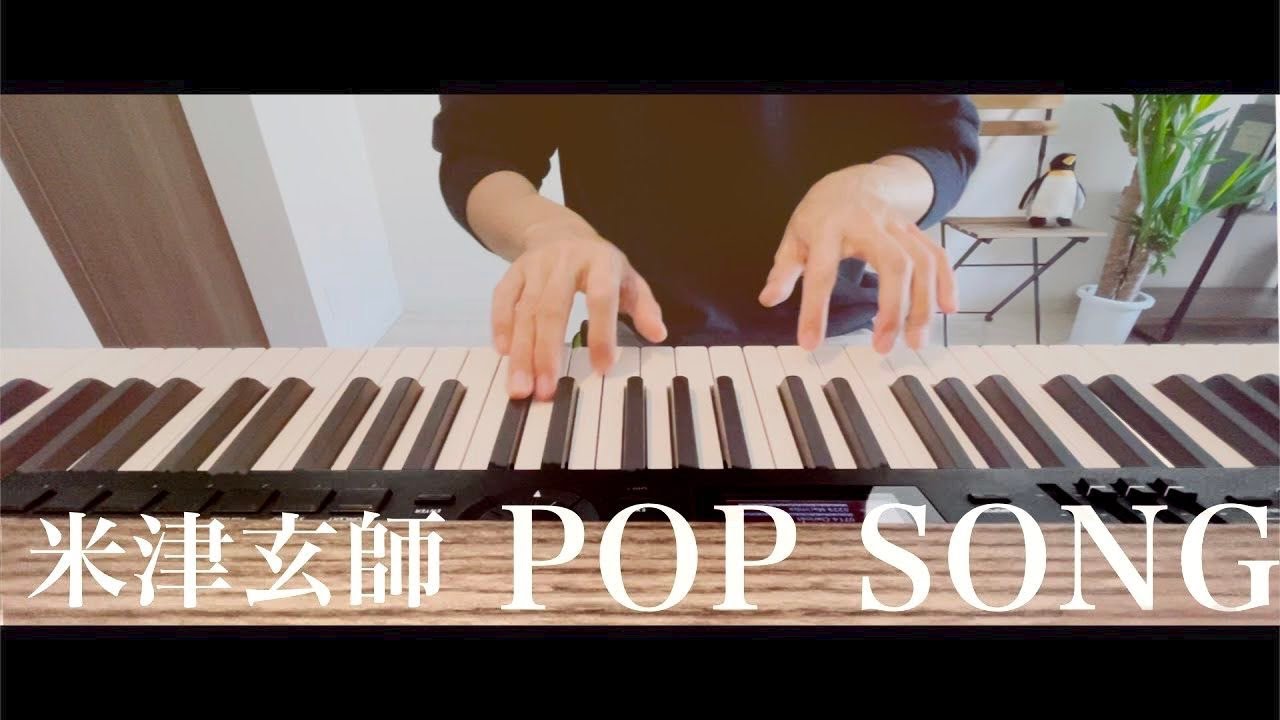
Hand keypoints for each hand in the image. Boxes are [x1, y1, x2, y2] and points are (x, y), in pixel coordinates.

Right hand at [493, 219, 666, 399]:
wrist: (560, 232)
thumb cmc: (600, 265)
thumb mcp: (629, 280)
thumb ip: (645, 307)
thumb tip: (658, 334)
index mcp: (600, 262)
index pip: (601, 297)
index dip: (602, 333)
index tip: (602, 368)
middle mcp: (564, 260)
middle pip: (552, 308)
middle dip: (547, 352)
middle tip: (546, 390)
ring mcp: (536, 265)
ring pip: (524, 310)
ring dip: (522, 351)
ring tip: (521, 386)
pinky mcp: (514, 271)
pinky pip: (503, 298)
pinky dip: (501, 325)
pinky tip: (504, 353)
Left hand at [758, 161, 956, 352]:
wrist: (853, 180)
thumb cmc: (820, 215)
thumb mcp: (795, 237)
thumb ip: (784, 269)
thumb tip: (769, 299)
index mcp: (829, 227)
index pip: (822, 272)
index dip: (815, 310)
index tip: (810, 344)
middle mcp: (868, 224)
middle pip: (894, 263)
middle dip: (893, 308)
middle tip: (883, 347)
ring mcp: (897, 226)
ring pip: (922, 262)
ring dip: (923, 304)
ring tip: (915, 341)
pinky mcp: (915, 231)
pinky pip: (937, 255)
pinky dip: (946, 282)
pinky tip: (947, 310)